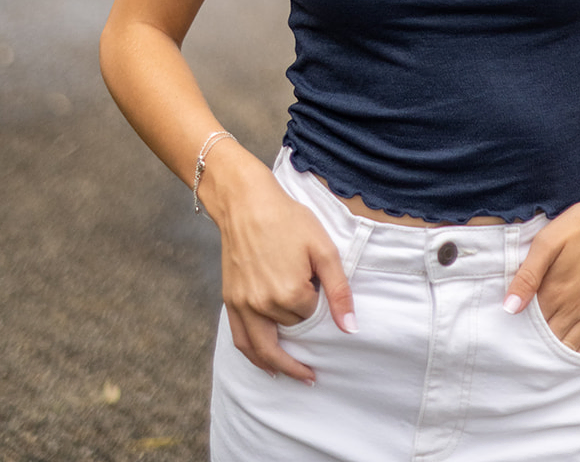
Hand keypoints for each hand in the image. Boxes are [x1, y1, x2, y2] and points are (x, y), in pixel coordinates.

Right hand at [199, 143, 356, 383]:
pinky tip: (267, 366)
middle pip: (291, 330)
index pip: (312, 315)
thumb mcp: (323, 248)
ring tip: (298, 376)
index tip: (318, 286)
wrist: (246, 202)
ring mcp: (243, 304)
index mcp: (289, 292)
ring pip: (264, 348)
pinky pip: (241, 340)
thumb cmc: (288, 219)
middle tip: (319, 362)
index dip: (318, 302)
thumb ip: (339, 290)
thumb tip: (349, 328)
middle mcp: (263, 304)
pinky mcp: (230, 300)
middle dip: (303, 330)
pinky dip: (255, 357)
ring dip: (281, 366)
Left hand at [503, 158, 579, 353]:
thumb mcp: (549, 240)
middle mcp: (574, 309)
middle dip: (534, 340)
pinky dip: (578, 350)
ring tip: (544, 341)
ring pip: (569, 346)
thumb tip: (510, 307)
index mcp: (555, 292)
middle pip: (548, 339)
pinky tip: (570, 342)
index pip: (530, 324)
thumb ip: (528, 275)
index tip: (513, 323)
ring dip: (554, 347)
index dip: (520, 325)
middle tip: (525, 336)